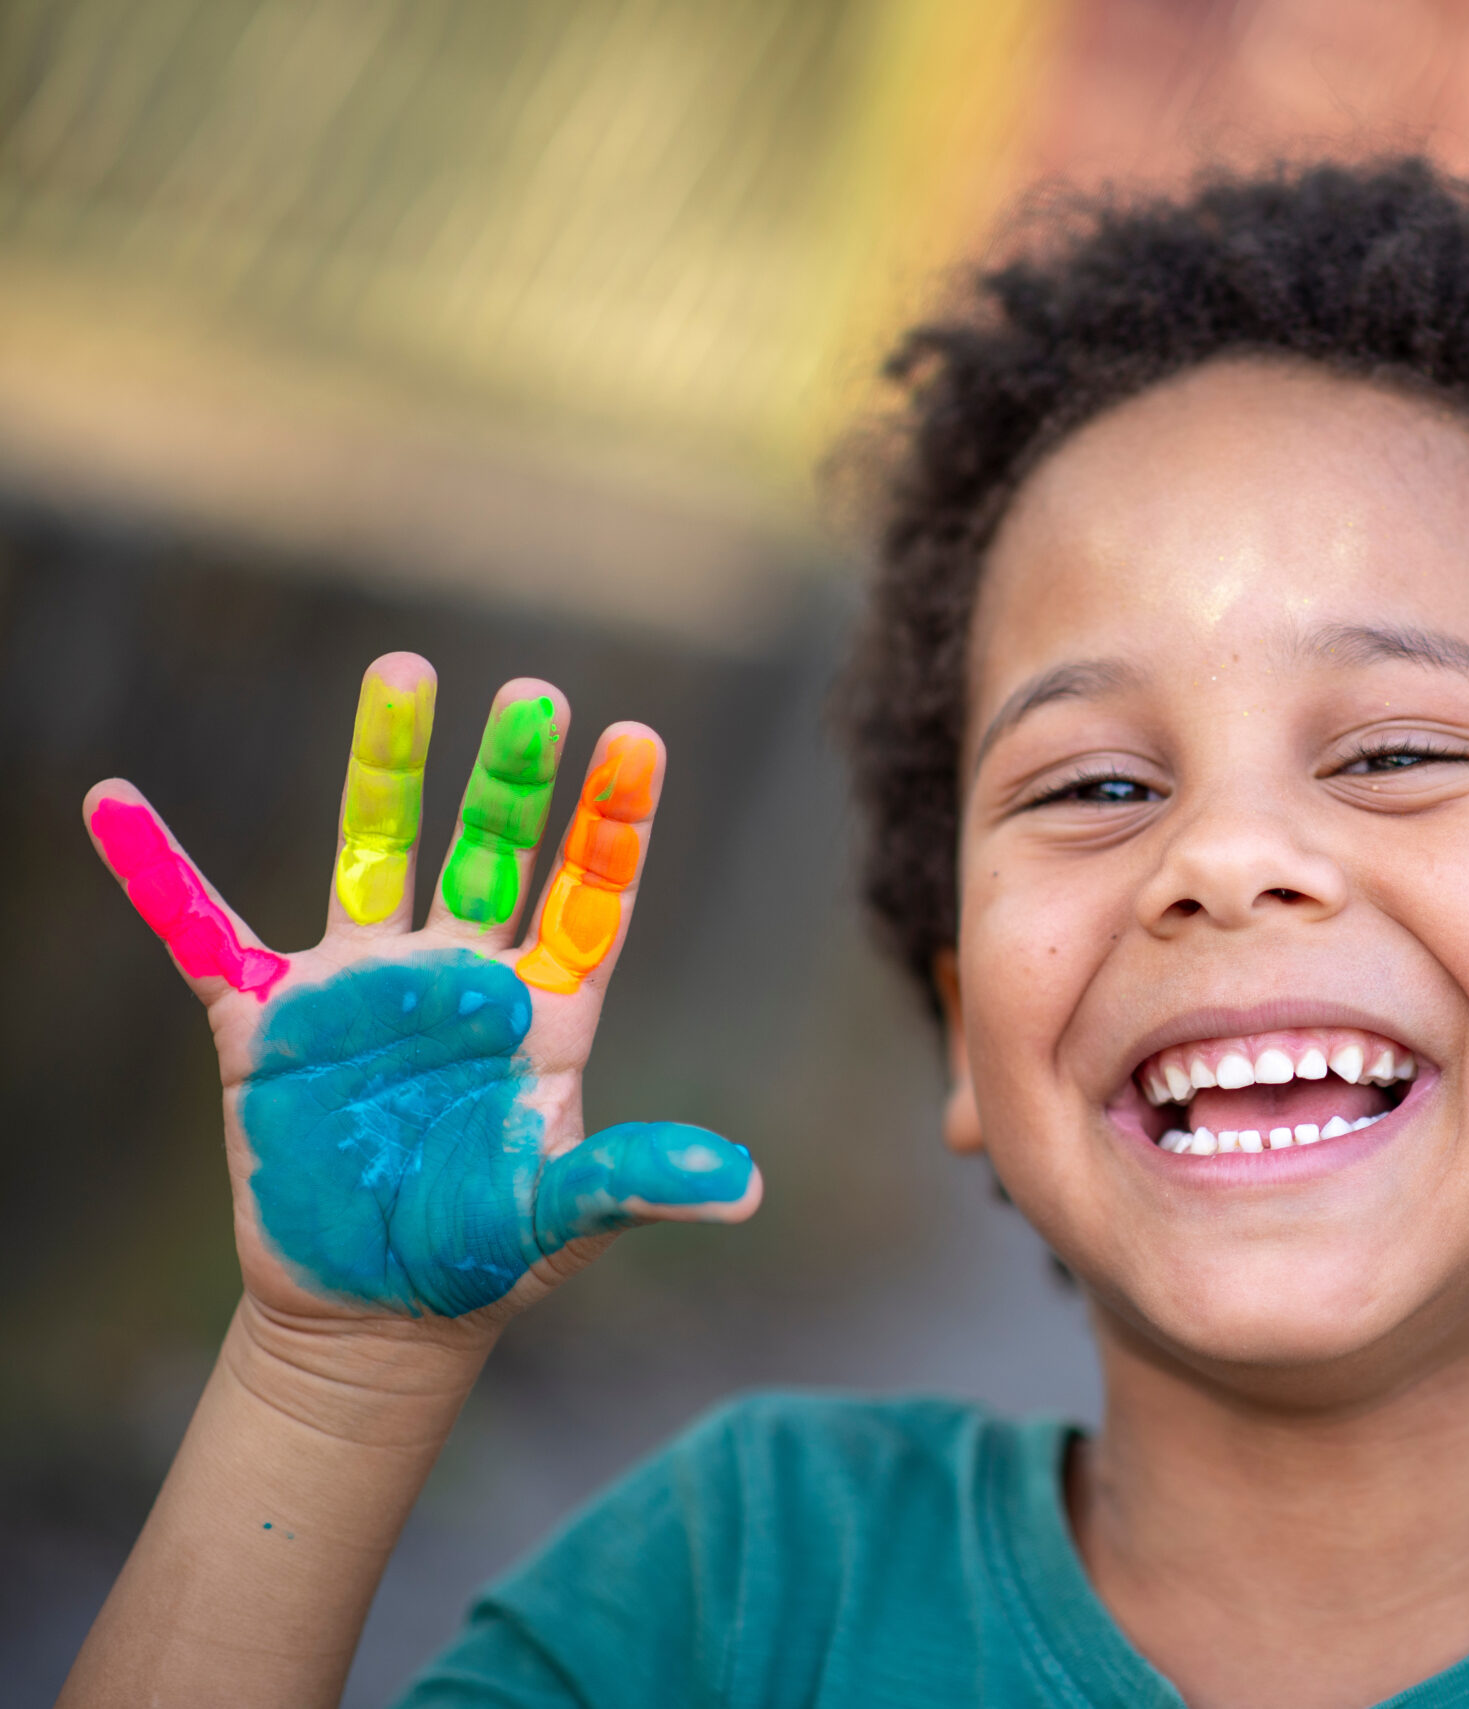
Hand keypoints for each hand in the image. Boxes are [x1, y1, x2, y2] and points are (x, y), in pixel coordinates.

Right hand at [83, 654, 761, 1339]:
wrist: (378, 1313)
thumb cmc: (490, 1256)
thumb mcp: (568, 1218)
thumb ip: (639, 1181)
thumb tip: (745, 1193)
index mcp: (545, 1008)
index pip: (590, 895)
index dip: (613, 822)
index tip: (639, 739)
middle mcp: (459, 977)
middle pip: (490, 851)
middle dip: (510, 775)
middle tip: (533, 692)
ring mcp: (363, 991)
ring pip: (374, 855)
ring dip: (384, 768)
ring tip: (400, 671)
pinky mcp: (269, 1027)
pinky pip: (202, 936)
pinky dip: (158, 874)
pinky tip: (116, 802)